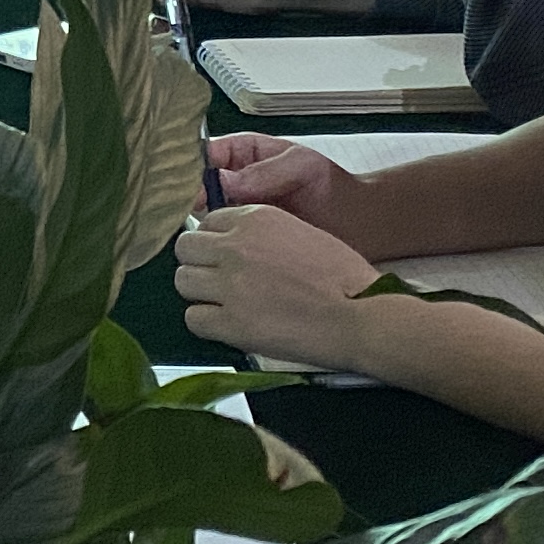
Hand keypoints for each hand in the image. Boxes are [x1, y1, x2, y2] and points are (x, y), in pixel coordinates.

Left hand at [170, 203, 383, 366]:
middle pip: (185, 249)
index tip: (224, 257)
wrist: (360, 314)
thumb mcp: (301, 232)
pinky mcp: (231, 323)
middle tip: (217, 280)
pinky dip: (206, 323)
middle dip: (198, 263)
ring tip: (222, 304)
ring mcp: (230, 285)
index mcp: (256, 219)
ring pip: (183, 281)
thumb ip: (263, 234)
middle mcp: (236, 246)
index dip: (214, 241)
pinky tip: (226, 325)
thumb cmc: (343, 277)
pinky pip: (193, 319)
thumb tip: (235, 243)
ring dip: (200, 293)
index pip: (207, 222)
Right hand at [204, 132, 382, 247]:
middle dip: (194, 199)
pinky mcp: (245, 240)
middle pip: (199, 187)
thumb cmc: (331, 186)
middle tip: (198, 215)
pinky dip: (220, 245)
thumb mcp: (300, 166)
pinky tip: (221, 252)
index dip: (194, 170)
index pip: (207, 155)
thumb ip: (263, 171)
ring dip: (206, 224)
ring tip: (208, 235)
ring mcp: (238, 212)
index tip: (192, 189)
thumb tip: (223, 182)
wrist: (355, 225)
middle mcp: (234, 182)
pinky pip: (224, 239)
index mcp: (243, 153)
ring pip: (207, 215)